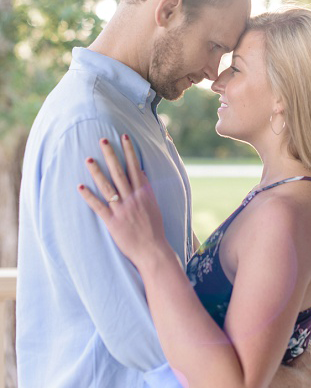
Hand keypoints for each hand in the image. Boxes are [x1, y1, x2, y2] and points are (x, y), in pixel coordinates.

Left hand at [77, 135, 168, 270]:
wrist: (152, 250)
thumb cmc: (154, 229)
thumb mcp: (154, 205)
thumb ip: (146, 189)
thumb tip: (141, 172)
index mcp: (144, 193)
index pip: (135, 167)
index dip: (129, 152)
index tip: (123, 137)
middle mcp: (132, 198)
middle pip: (119, 173)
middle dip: (111, 155)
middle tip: (103, 140)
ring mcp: (122, 210)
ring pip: (108, 187)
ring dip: (97, 172)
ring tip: (88, 159)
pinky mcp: (112, 222)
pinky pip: (98, 207)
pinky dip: (89, 197)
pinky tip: (80, 187)